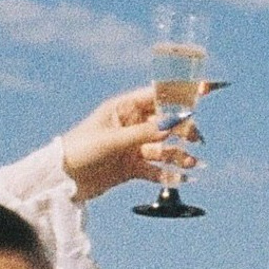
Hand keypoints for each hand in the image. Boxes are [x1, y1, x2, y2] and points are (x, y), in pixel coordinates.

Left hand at [59, 86, 194, 202]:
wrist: (61, 180)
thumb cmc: (80, 150)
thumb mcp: (113, 140)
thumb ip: (144, 133)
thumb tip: (173, 124)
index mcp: (124, 108)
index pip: (158, 95)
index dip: (182, 92)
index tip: (207, 87)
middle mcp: (131, 125)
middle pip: (167, 123)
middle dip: (184, 130)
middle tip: (197, 140)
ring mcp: (133, 147)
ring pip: (164, 148)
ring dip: (180, 155)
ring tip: (193, 164)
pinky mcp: (132, 167)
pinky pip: (157, 169)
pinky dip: (170, 173)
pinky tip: (184, 177)